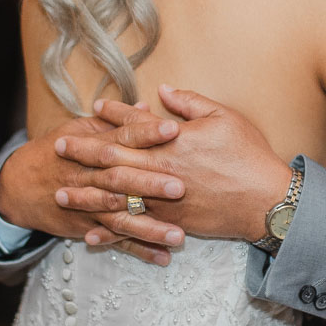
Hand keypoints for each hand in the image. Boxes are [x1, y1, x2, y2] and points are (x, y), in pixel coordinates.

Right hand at [0, 110, 184, 262]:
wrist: (18, 187)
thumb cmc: (56, 153)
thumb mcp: (78, 130)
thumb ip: (113, 122)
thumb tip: (145, 108)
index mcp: (91, 148)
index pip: (122, 139)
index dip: (146, 133)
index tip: (174, 130)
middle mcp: (90, 178)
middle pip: (121, 180)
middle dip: (149, 184)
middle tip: (180, 188)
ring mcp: (88, 206)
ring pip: (120, 217)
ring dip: (149, 228)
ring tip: (178, 236)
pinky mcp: (87, 227)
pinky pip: (115, 241)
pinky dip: (138, 250)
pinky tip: (162, 257)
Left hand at [53, 86, 293, 244]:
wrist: (267, 201)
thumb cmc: (249, 156)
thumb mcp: (224, 118)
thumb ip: (190, 103)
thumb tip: (164, 91)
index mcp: (172, 141)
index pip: (134, 124)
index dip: (113, 115)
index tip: (94, 108)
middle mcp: (160, 170)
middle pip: (114, 159)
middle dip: (83, 153)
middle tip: (58, 147)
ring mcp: (162, 200)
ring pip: (116, 197)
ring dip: (86, 194)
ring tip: (60, 192)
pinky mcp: (170, 223)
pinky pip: (134, 228)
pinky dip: (110, 232)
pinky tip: (90, 234)